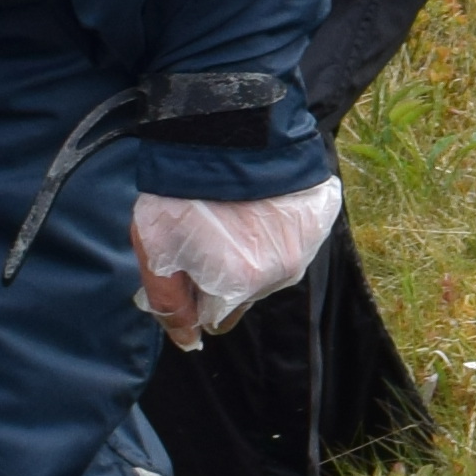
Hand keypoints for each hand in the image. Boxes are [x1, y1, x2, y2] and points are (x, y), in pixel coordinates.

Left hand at [134, 178, 342, 344]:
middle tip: (205, 233)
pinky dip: (276, 227)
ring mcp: (305, 245)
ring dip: (252, 249)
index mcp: (240, 286)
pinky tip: (256, 204)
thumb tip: (188, 341)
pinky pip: (294, 237)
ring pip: (271, 265)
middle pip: (246, 291)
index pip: (217, 316)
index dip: (196, 293)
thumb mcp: (156, 250)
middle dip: (225, 273)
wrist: (226, 134)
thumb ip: (169, 302)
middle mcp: (281, 273)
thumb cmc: (182, 193)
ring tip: (232, 214)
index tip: (186, 263)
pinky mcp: (319, 219)